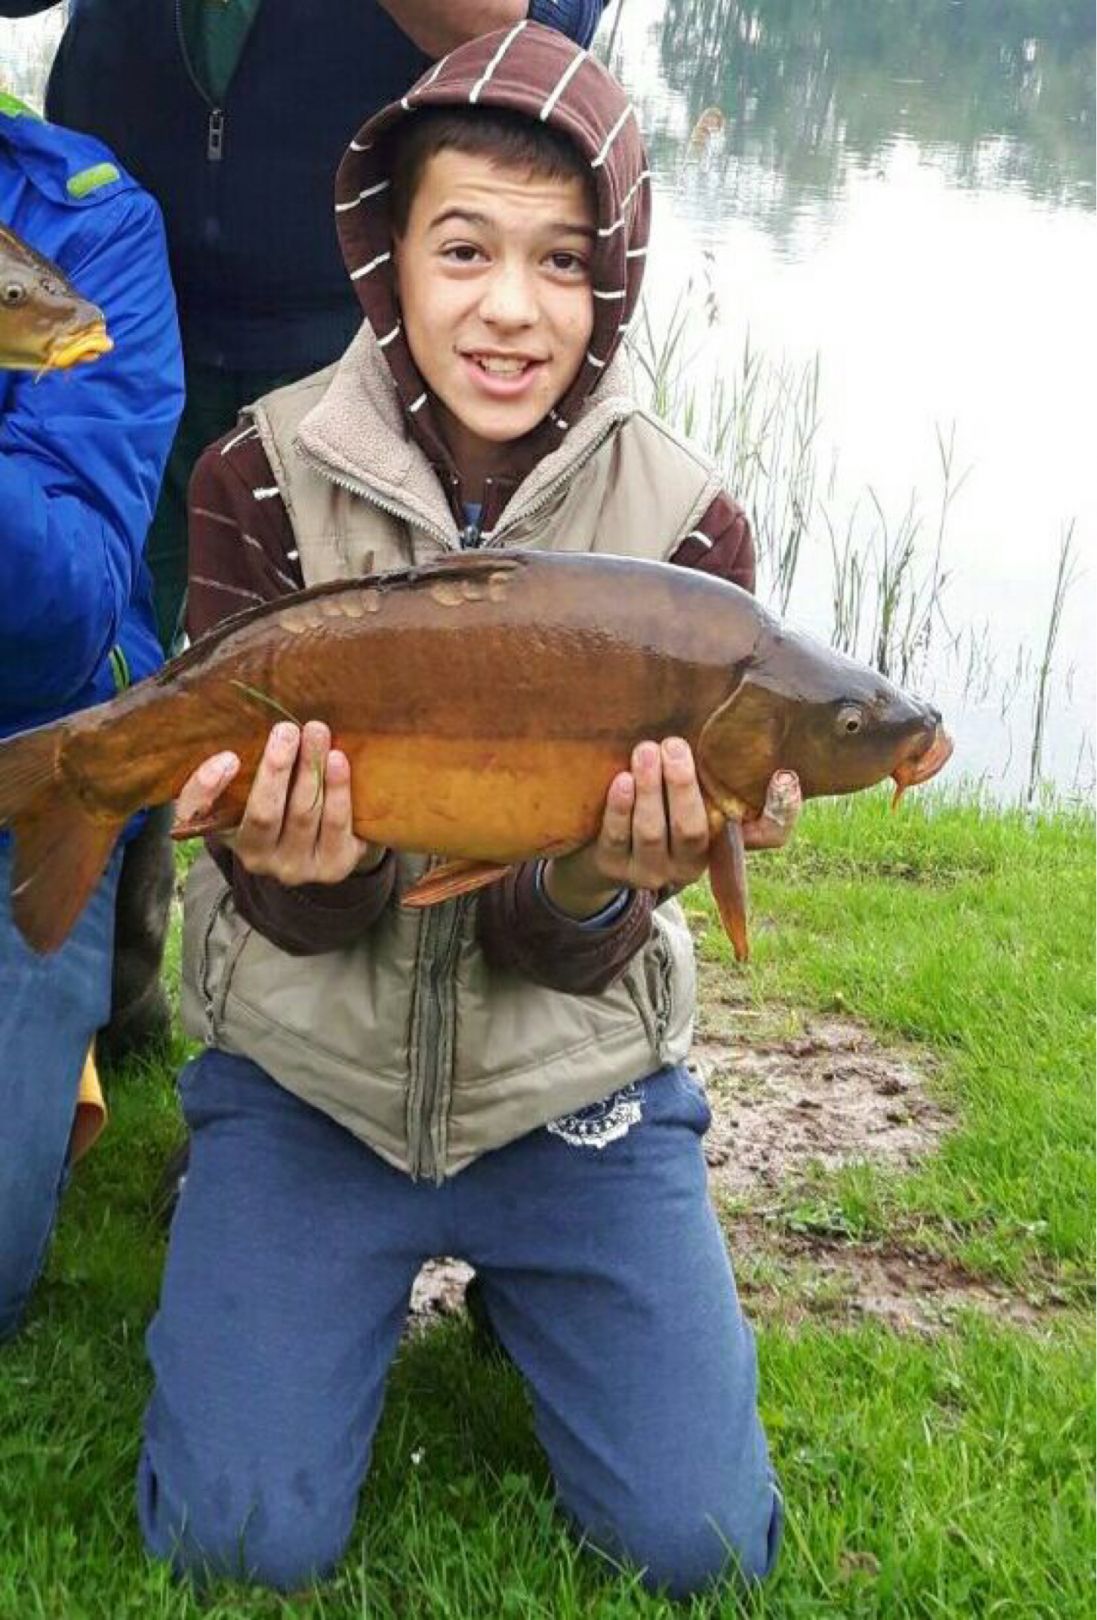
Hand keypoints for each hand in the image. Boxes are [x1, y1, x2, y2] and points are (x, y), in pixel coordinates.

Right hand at [173, 721, 383, 885]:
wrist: (327, 841)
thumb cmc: (282, 803)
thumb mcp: (250, 788)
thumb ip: (240, 766)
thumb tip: (244, 728)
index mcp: (224, 834)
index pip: (198, 815)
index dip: (206, 789)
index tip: (227, 757)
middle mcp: (257, 859)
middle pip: (263, 813)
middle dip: (276, 769)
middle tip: (287, 730)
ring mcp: (295, 867)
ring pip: (303, 815)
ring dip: (311, 771)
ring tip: (317, 733)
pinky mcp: (333, 866)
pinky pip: (336, 825)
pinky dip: (337, 790)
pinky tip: (338, 761)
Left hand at [543, 746, 801, 919]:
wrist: (605, 850)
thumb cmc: (660, 806)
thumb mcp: (693, 791)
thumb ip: (713, 768)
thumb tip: (742, 714)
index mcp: (722, 843)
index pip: (767, 835)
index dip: (781, 811)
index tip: (783, 775)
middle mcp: (691, 863)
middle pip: (694, 831)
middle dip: (683, 787)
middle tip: (674, 745)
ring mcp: (650, 869)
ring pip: (653, 834)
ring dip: (650, 790)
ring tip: (646, 751)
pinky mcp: (613, 866)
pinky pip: (617, 838)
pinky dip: (620, 808)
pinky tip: (622, 780)